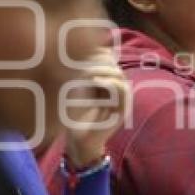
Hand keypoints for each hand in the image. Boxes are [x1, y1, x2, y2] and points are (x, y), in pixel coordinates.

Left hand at [64, 48, 130, 166]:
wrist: (79, 143)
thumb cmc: (72, 117)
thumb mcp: (72, 91)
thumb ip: (77, 74)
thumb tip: (71, 52)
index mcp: (105, 81)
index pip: (107, 57)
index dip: (95, 52)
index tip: (79, 52)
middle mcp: (115, 87)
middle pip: (112, 63)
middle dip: (97, 59)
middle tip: (80, 61)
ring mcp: (121, 98)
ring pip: (118, 73)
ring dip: (102, 69)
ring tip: (85, 72)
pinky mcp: (123, 109)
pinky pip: (123, 89)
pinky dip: (110, 82)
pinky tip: (96, 81)